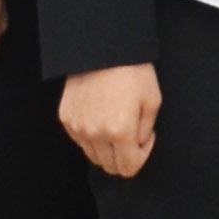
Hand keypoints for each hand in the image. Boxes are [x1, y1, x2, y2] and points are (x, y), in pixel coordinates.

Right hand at [60, 61, 162, 178]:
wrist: (104, 49)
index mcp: (120, 132)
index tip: (146, 138)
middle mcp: (95, 134)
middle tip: (133, 132)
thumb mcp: (152, 101)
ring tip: (117, 121)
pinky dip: (92, 136)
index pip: (128, 168)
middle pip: (109, 166)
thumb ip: (145, 132)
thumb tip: (136, 146)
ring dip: (107, 147)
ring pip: (94, 155)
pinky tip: (102, 115)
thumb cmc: (134, 73)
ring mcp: (78, 127)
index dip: (141, 157)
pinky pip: (80, 140)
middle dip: (124, 155)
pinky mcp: (66, 118)